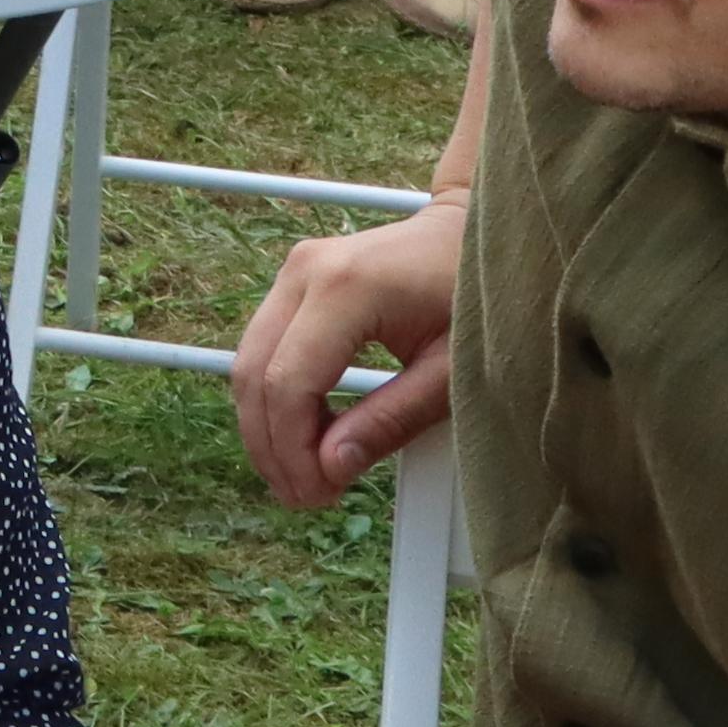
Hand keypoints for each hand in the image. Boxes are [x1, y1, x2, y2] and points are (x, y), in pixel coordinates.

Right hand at [226, 205, 460, 514]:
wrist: (480, 231)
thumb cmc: (479, 296)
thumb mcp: (450, 371)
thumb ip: (391, 419)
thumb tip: (331, 466)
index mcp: (345, 289)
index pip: (288, 385)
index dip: (294, 451)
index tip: (319, 493)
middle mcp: (304, 272)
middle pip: (253, 375)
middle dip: (270, 447)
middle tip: (305, 496)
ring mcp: (295, 270)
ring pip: (247, 363)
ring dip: (266, 426)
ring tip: (305, 473)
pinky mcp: (296, 280)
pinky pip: (264, 348)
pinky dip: (275, 398)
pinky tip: (307, 433)